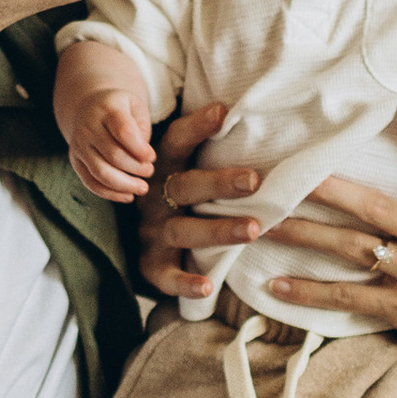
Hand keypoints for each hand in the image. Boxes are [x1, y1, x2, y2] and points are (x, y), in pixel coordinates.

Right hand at [56, 60, 158, 203]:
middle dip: (136, 168)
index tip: (152, 157)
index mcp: (107, 109)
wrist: (89, 108)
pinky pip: (91, 183)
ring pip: (101, 172)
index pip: (123, 131)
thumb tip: (143, 157)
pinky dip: (111, 194)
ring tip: (142, 187)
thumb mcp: (135, 107)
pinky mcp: (75, 161)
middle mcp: (88, 127)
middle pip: (114, 155)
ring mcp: (79, 145)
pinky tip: (128, 196)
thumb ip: (142, 128)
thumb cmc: (120, 110)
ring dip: (125, 185)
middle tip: (149, 171)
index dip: (140, 149)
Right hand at [136, 98, 266, 299]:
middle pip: (184, 186)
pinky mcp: (151, 265)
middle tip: (254, 180)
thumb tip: (260, 113)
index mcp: (164, 168)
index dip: (196, 126)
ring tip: (253, 230)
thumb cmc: (183, 193)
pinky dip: (185, 282)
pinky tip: (208, 287)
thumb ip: (215, 147)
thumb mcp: (189, 165)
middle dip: (218, 183)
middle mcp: (154, 197)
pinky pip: (166, 276)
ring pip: (183, 231)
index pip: (176, 141)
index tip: (222, 111)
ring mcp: (152, 232)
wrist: (136, 236)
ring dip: (217, 230)